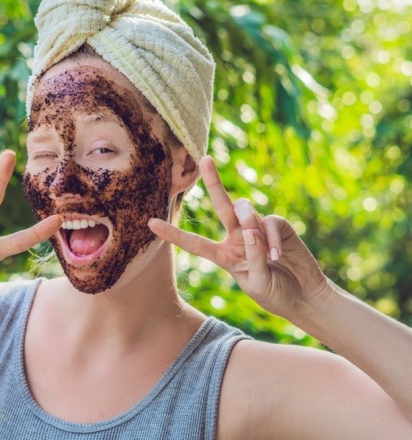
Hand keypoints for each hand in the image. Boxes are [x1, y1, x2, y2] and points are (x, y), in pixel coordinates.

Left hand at [149, 156, 330, 318]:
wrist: (305, 296)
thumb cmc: (277, 294)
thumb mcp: (258, 282)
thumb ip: (253, 256)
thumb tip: (251, 228)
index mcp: (223, 256)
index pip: (194, 243)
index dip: (173, 233)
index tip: (151, 223)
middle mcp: (238, 238)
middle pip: (222, 205)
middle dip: (214, 181)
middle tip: (204, 159)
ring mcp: (258, 229)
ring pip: (246, 211)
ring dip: (250, 221)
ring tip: (264, 249)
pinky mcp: (278, 226)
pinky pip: (270, 222)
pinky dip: (271, 238)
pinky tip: (277, 255)